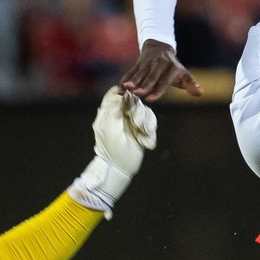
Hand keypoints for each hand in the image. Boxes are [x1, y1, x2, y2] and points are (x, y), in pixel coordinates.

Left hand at [70, 89, 158, 214]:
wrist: (120, 168)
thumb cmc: (111, 147)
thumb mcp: (109, 126)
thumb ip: (114, 107)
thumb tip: (121, 93)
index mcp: (108, 111)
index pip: (116, 93)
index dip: (125, 91)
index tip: (131, 96)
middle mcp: (121, 114)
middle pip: (134, 100)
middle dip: (138, 112)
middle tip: (137, 123)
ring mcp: (132, 121)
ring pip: (145, 111)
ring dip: (146, 124)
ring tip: (142, 135)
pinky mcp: (142, 129)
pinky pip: (151, 123)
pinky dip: (149, 133)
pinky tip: (144, 142)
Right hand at [119, 39, 200, 100]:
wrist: (160, 46)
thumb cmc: (173, 67)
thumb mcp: (183, 74)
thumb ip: (190, 84)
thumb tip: (200, 93)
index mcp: (172, 68)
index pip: (165, 81)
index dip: (158, 90)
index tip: (151, 99)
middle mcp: (159, 65)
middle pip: (151, 77)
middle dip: (144, 85)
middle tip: (138, 93)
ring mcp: (147, 63)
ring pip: (139, 73)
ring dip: (132, 81)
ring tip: (126, 88)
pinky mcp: (138, 64)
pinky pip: (130, 72)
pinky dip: (124, 80)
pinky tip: (119, 90)